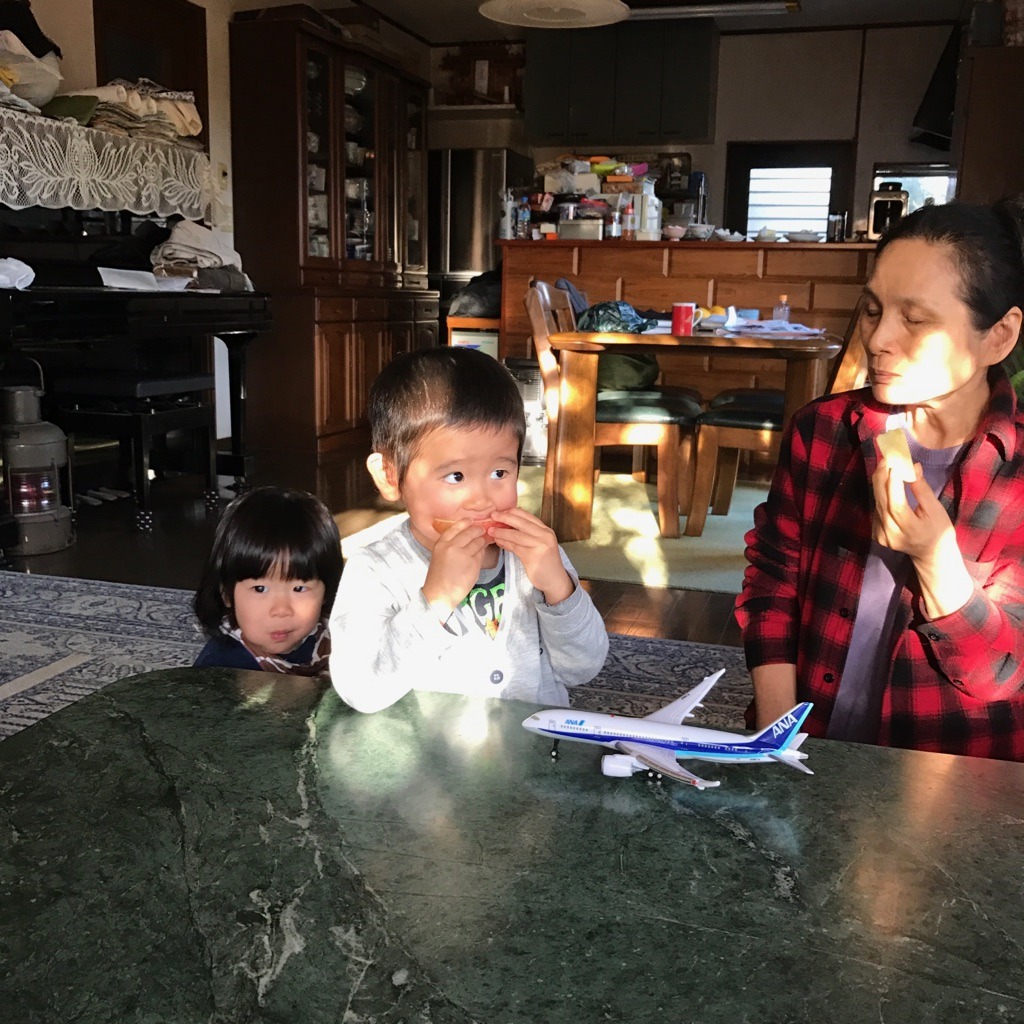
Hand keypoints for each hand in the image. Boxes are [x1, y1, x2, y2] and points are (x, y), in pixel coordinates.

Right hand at [421, 521, 490, 620]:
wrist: (440, 593)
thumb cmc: (439, 575)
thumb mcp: (439, 555)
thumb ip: (450, 544)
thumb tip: (466, 535)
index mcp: (441, 543)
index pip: (456, 527)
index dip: (465, 522)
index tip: (471, 521)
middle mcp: (452, 546)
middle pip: (470, 532)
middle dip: (478, 530)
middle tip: (481, 531)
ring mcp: (464, 555)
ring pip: (478, 542)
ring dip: (482, 542)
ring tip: (482, 543)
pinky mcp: (473, 564)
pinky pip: (481, 554)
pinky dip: (482, 553)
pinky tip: (479, 555)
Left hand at [489, 507, 573, 604]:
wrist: (555, 580)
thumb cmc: (545, 562)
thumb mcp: (540, 544)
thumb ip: (528, 534)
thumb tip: (508, 524)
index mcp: (546, 530)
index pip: (527, 516)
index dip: (512, 512)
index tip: (500, 511)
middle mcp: (544, 535)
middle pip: (521, 522)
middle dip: (505, 517)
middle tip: (492, 515)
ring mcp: (539, 546)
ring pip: (516, 535)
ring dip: (501, 532)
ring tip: (491, 531)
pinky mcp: (532, 557)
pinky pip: (514, 547)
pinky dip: (504, 543)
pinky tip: (498, 542)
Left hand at [871, 462, 972, 618]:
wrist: (931, 555)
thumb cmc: (939, 531)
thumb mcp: (936, 510)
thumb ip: (922, 490)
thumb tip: (913, 466)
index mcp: (909, 529)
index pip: (896, 503)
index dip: (893, 482)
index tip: (894, 463)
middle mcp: (891, 533)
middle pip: (882, 501)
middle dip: (882, 477)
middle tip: (886, 458)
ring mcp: (882, 535)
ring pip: (877, 504)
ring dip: (879, 483)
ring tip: (884, 465)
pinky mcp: (877, 534)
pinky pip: (876, 510)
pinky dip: (880, 494)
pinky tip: (883, 481)